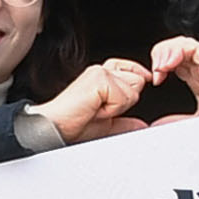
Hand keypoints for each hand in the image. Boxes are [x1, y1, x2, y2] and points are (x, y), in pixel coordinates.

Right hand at [36, 55, 153, 141]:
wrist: (55, 127)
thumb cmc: (74, 125)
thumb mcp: (107, 125)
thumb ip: (125, 122)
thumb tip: (142, 125)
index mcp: (103, 75)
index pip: (135, 71)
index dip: (135, 86)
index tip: (118, 104)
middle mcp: (102, 70)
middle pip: (139, 81)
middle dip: (125, 102)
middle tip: (101, 110)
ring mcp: (100, 72)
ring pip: (134, 89)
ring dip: (118, 107)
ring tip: (96, 110)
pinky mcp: (99, 79)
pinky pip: (123, 97)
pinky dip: (112, 110)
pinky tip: (94, 109)